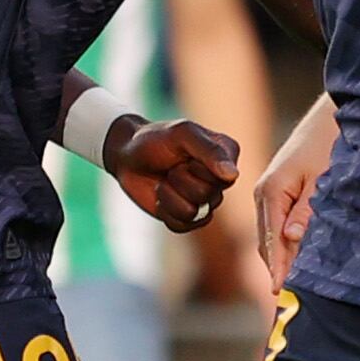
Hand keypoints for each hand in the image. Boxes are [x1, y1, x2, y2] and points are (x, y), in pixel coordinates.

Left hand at [110, 116, 239, 232]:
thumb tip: (233, 175)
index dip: (196, 169)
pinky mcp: (188, 217)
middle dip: (179, 181)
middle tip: (171, 167)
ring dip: (169, 196)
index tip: (184, 155)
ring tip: (164, 181)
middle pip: (207, 196)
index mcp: (227, 155)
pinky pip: (182, 226)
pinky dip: (165, 211)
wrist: (127, 156)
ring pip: (193, 213)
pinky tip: (161, 197)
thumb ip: (210, 150)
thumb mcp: (182, 134)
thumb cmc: (155, 139)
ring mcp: (205, 200)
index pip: (224, 178)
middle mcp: (220, 180)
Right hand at [256, 96, 338, 284]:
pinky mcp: (277, 191)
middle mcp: (263, 194)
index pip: (272, 240)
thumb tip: (290, 239)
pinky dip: (281, 243)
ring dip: (278, 258)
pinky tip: (292, 259)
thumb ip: (306, 210)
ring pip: (268, 235)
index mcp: (271, 192)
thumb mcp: (322, 179)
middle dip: (275, 268)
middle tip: (286, 300)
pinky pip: (274, 225)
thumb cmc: (330, 144)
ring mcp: (267, 192)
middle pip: (265, 242)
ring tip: (288, 287)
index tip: (279, 291)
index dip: (277, 267)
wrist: (330, 116)